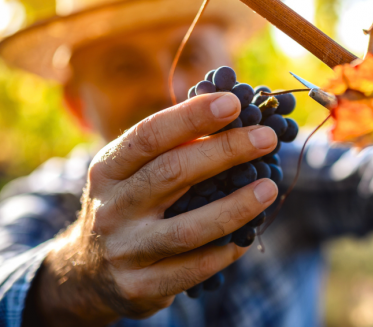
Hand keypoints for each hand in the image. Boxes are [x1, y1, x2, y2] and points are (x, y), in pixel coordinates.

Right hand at [34, 92, 278, 326]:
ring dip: (235, 207)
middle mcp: (112, 208)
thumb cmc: (128, 204)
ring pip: (188, 229)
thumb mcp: (132, 172)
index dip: (192, 117)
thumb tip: (235, 115)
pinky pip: (194, 269)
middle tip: (267, 138)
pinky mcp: (140, 286)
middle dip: (226, 151)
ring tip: (269, 188)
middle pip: (172, 173)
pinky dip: (226, 251)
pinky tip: (248, 235)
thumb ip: (172, 146)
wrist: (87, 273)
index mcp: (108, 169)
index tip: (234, 103)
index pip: (150, 135)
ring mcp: (125, 250)